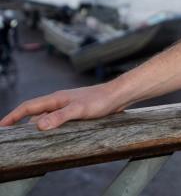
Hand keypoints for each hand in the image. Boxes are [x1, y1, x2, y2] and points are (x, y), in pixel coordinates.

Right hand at [0, 83, 126, 130]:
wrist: (119, 94)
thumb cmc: (100, 100)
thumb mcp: (79, 110)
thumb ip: (59, 117)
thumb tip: (38, 125)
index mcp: (55, 99)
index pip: (28, 107)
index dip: (13, 116)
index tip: (2, 126)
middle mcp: (59, 101)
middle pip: (34, 112)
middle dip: (20, 121)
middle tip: (11, 134)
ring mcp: (67, 105)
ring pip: (46, 115)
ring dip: (36, 124)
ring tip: (27, 137)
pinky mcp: (76, 110)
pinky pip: (57, 118)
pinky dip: (50, 125)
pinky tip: (53, 133)